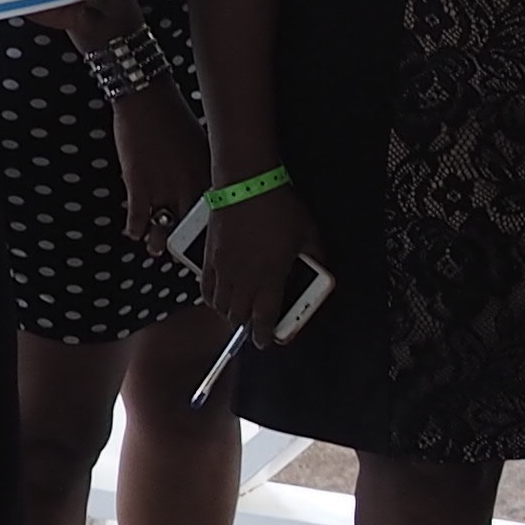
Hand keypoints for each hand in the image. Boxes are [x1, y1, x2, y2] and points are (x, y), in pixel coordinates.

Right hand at [110, 84, 211, 249]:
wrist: (148, 101)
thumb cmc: (176, 119)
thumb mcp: (203, 146)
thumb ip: (207, 171)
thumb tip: (214, 187)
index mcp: (210, 176)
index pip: (218, 216)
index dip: (215, 236)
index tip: (215, 249)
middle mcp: (190, 187)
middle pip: (193, 230)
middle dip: (188, 247)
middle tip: (185, 257)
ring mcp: (164, 189)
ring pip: (163, 230)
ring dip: (158, 242)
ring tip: (156, 249)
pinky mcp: (139, 186)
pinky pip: (138, 220)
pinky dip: (135, 229)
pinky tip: (134, 231)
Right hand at [206, 181, 336, 337]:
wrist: (246, 183)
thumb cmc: (278, 206)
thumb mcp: (309, 232)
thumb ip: (316, 254)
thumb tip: (320, 265)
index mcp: (270, 278)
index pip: (264, 318)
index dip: (265, 335)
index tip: (267, 341)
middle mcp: (243, 279)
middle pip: (239, 316)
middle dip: (247, 326)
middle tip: (254, 327)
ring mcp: (223, 269)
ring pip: (220, 305)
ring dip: (229, 314)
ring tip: (237, 314)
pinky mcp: (208, 256)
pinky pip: (204, 288)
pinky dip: (210, 298)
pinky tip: (216, 299)